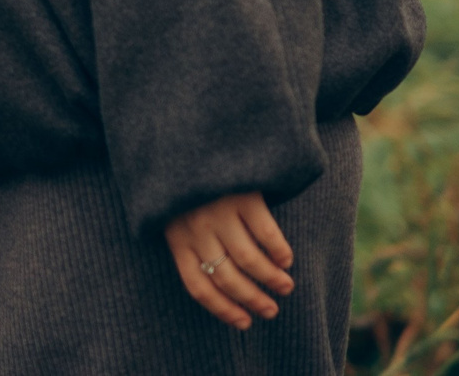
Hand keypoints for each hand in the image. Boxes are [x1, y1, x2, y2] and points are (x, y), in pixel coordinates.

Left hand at [164, 192, 293, 329]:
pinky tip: (285, 259)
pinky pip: (266, 233)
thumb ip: (189, 241)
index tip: (244, 323)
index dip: (222, 309)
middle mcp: (195, 228)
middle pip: (226, 278)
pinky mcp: (242, 195)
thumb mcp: (173, 213)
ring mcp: (219, 211)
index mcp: (175, 236)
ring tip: (285, 287)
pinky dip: (279, 251)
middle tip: (271, 310)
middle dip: (253, 300)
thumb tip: (222, 283)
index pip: (197, 285)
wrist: (186, 133)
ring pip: (250, 260)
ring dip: (272, 279)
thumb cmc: (183, 182)